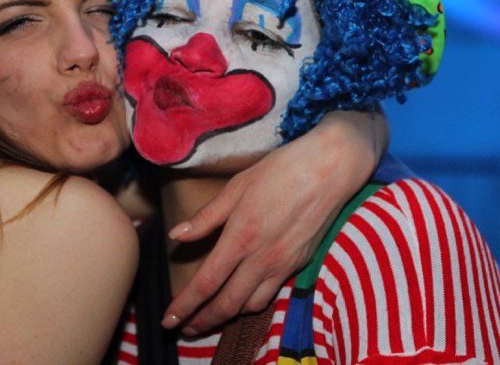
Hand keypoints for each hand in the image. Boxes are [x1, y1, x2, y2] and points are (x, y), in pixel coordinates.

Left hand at [161, 109, 388, 334]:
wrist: (331, 169)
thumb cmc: (281, 170)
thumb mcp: (237, 186)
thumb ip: (206, 217)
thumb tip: (176, 236)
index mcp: (241, 236)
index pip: (206, 283)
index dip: (185, 306)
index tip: (169, 319)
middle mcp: (262, 257)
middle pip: (228, 304)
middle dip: (204, 321)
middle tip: (185, 330)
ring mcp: (284, 263)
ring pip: (251, 305)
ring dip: (228, 316)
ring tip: (212, 317)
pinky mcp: (300, 263)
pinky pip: (272, 293)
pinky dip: (253, 302)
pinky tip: (244, 297)